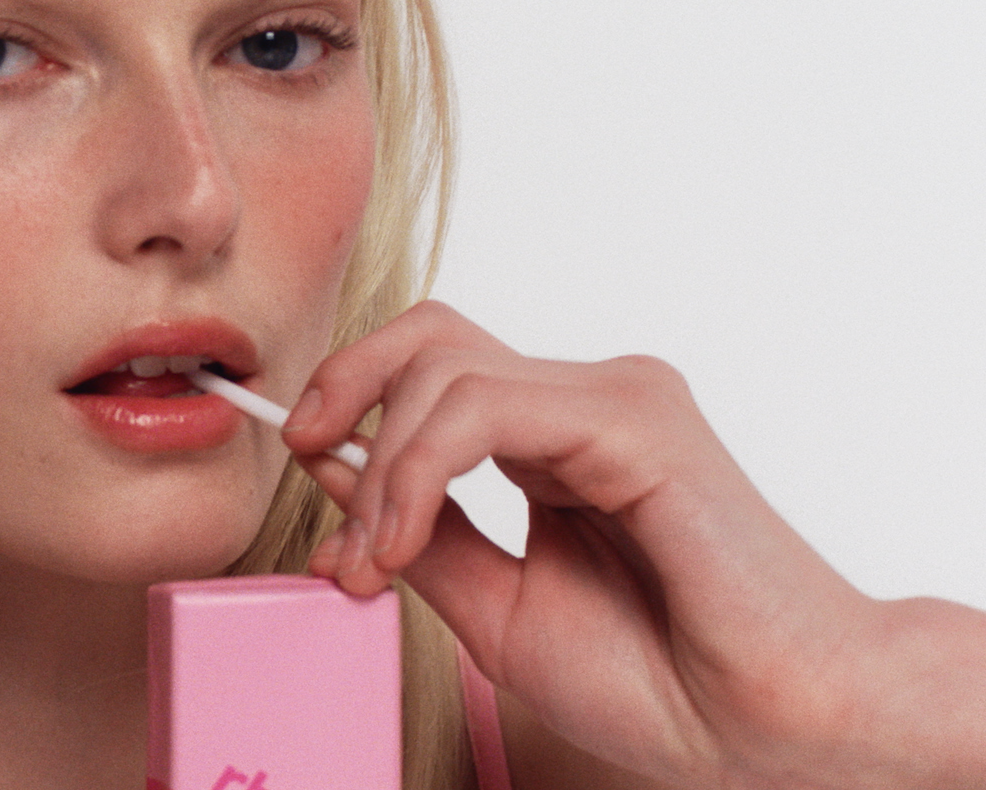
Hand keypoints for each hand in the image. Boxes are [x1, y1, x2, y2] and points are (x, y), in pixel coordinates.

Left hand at [283, 301, 979, 788]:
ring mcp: (612, 399)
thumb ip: (419, 535)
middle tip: (304, 460)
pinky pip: (482, 406)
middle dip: (343, 387)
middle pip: (429, 335)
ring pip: (442, 368)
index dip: (348, 401)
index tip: (301, 465)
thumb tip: (329, 471)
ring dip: (380, 465)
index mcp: (552, 443)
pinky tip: (405, 536)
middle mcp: (582, 405)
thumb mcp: (496, 609)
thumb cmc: (659, 682)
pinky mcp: (633, 415)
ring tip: (376, 558)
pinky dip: (417, 468)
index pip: (430, 369)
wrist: (764, 729)